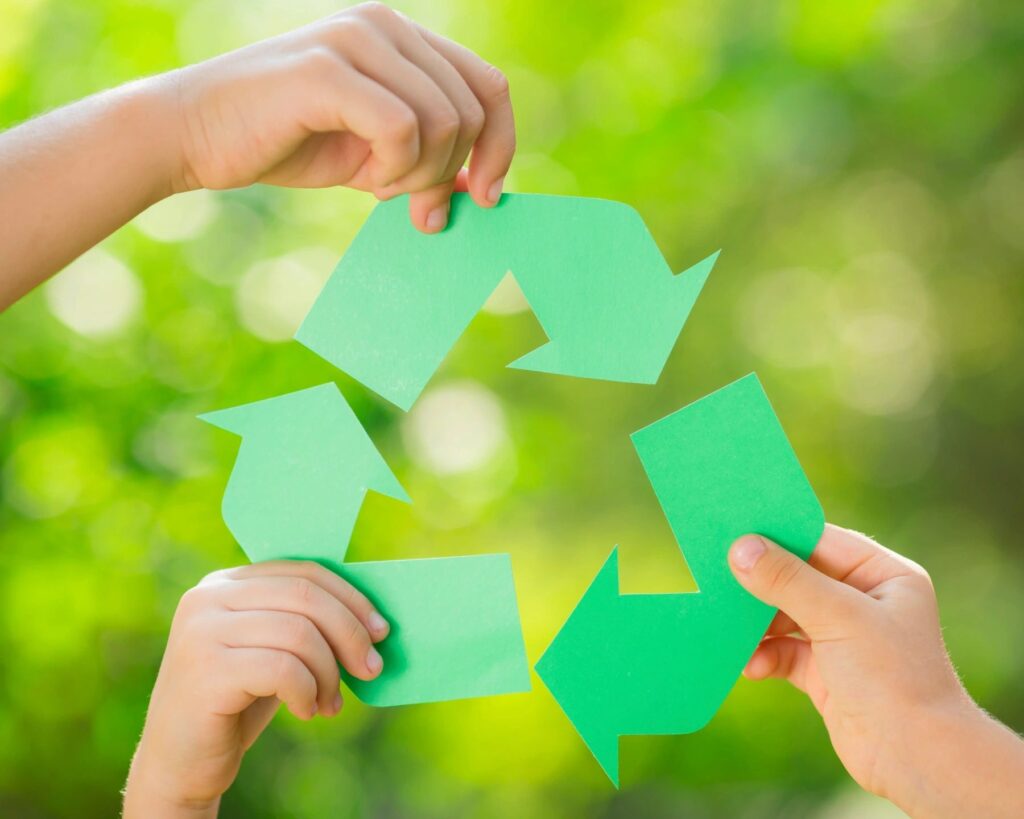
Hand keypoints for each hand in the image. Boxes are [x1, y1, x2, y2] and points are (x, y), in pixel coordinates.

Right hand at [123, 561, 389, 817]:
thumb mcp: (271, 649)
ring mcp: (202, 631)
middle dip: (350, 633)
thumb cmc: (237, 703)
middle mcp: (208, 598)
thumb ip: (302, 622)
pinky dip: (307, 691)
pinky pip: (283, 669)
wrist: (180, 763)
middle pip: (306, 597)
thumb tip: (371, 616)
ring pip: (299, 633)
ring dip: (329, 673)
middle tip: (371, 669)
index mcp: (226, 583)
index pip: (303, 573)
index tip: (380, 631)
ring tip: (330, 703)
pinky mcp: (205, 670)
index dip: (350, 599)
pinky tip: (306, 711)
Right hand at [169, 2, 513, 231]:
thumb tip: (483, 188)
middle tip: (420, 210)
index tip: (488, 195)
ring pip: (445, 121)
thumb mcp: (374, 157)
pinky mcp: (328, 69)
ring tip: (379, 187)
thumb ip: (428, 160)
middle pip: (474, 109)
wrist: (196, 136)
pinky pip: (403, 129)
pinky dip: (395, 169)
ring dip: (421, 175)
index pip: (488, 85)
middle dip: (455, 174)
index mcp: (401, 38)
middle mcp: (386, 26)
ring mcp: (357, 39)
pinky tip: (365, 178)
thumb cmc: (285, 143)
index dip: (502, 146)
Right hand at [729, 524, 1023, 817]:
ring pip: (787, 616)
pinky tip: (751, 666)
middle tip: (720, 575)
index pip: (823, 541)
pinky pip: (785, 652)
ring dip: (758, 624)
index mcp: (884, 576)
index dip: (780, 534)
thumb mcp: (838, 617)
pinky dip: (765, 656)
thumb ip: (787, 580)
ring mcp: (845, 639)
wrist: (916, 758)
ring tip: (729, 628)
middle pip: (800, 578)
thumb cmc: (893, 678)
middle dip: (762, 582)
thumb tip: (741, 548)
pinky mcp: (827, 673)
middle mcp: (866, 603)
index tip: (735, 528)